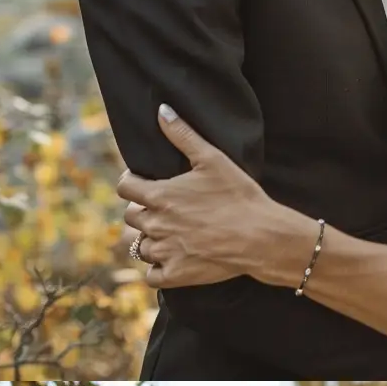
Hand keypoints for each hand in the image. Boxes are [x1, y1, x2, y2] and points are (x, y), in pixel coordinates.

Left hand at [118, 106, 289, 288]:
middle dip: (143, 211)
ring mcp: (164, 251)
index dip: (132, 183)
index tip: (142, 183)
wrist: (261, 236)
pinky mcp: (175, 274)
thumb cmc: (239, 195)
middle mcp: (156, 224)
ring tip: (170, 234)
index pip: (124, 187)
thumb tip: (161, 111)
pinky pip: (150, 275)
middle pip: (130, 217)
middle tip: (164, 210)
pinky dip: (156, 268)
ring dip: (150, 239)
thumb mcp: (212, 159)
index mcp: (160, 195)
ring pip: (139, 246)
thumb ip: (183, 135)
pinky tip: (171, 259)